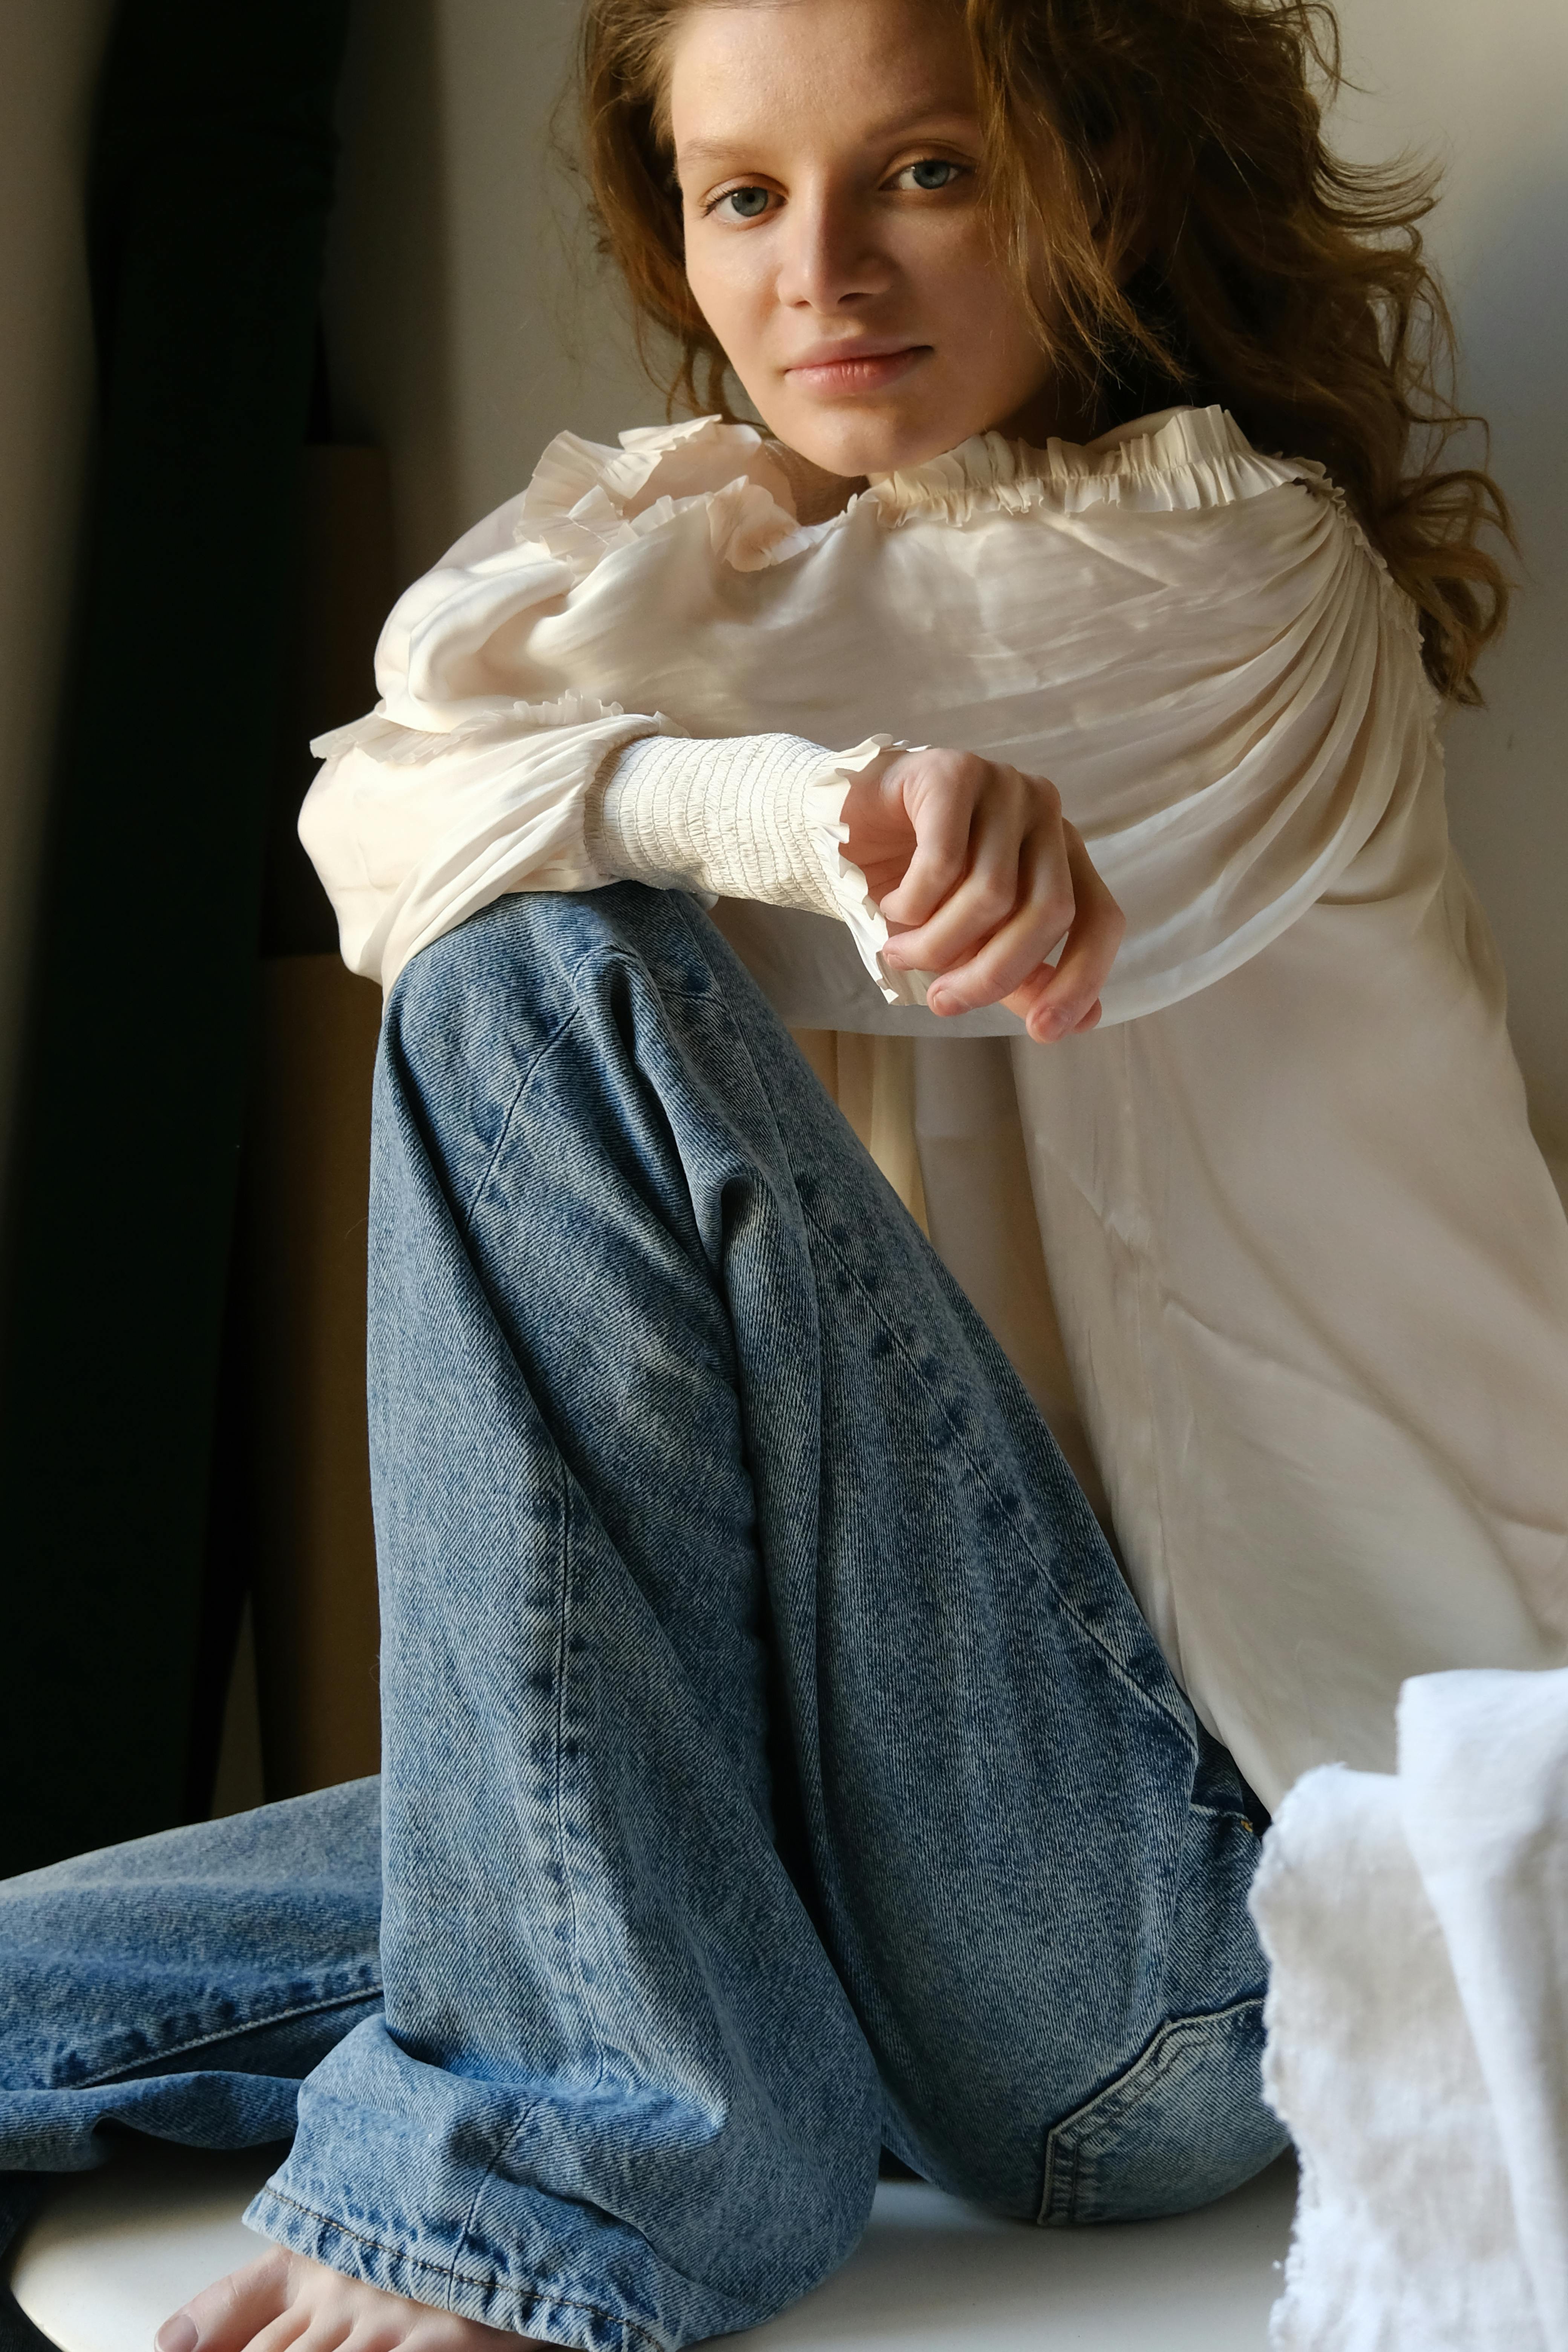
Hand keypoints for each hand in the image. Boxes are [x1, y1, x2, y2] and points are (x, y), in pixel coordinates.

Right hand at [839, 748, 1123, 1041]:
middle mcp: (1044, 813)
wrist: (839, 830)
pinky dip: (912, 904)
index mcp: (1061, 853)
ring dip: (937, 944)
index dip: (1081, 979)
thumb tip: (1085, 1021)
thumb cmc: (911, 888)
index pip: (1099, 918)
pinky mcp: (952, 772)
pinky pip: (942, 863)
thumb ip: (1021, 974)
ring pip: (991, 894)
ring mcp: (1002, 786)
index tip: (1042, 1031)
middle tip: (942, 1001)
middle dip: (991, 974)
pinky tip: (891, 904)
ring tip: (899, 951)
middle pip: (1048, 911)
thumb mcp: (970, 943)